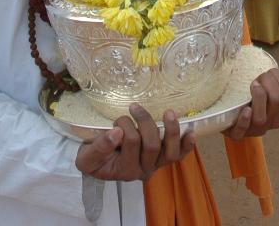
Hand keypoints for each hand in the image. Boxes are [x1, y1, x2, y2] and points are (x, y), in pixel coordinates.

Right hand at [75, 105, 192, 181]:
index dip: (125, 126)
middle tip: (134, 107)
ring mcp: (155, 165)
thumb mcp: (86, 157)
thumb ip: (99, 147)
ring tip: (168, 112)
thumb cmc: (92, 159)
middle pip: (152, 144)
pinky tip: (191, 133)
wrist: (97, 166)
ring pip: (169, 151)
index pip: (131, 142)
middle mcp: (143, 170)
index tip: (115, 122)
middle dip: (144, 121)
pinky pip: (178, 155)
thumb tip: (116, 132)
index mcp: (125, 170)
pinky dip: (186, 145)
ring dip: (171, 130)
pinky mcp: (162, 159)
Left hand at [225, 68, 278, 139]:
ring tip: (252, 85)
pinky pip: (242, 130)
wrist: (231, 117)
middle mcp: (270, 123)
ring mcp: (254, 130)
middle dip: (268, 83)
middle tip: (257, 78)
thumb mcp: (268, 94)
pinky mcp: (237, 134)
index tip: (268, 72)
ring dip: (257, 98)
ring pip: (261, 118)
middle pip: (277, 100)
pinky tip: (246, 110)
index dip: (277, 77)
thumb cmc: (251, 102)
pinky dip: (245, 120)